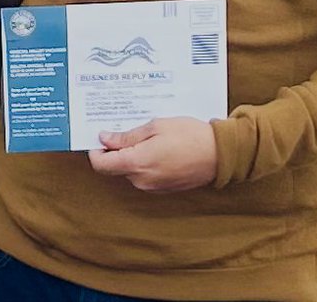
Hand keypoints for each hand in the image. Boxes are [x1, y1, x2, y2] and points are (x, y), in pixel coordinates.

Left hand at [87, 116, 217, 191]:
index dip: (95, 151)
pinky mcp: (164, 188)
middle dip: (113, 150)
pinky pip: (144, 175)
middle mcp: (142, 180)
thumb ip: (126, 137)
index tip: (99, 136)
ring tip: (143, 136)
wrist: (221, 154)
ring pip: (129, 171)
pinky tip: (154, 147)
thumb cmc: (189, 136)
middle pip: (114, 167)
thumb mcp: (155, 127)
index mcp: (137, 164)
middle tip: (121, 129)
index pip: (101, 165)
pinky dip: (143, 162)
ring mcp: (154, 187)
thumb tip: (104, 139)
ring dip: (130, 155)